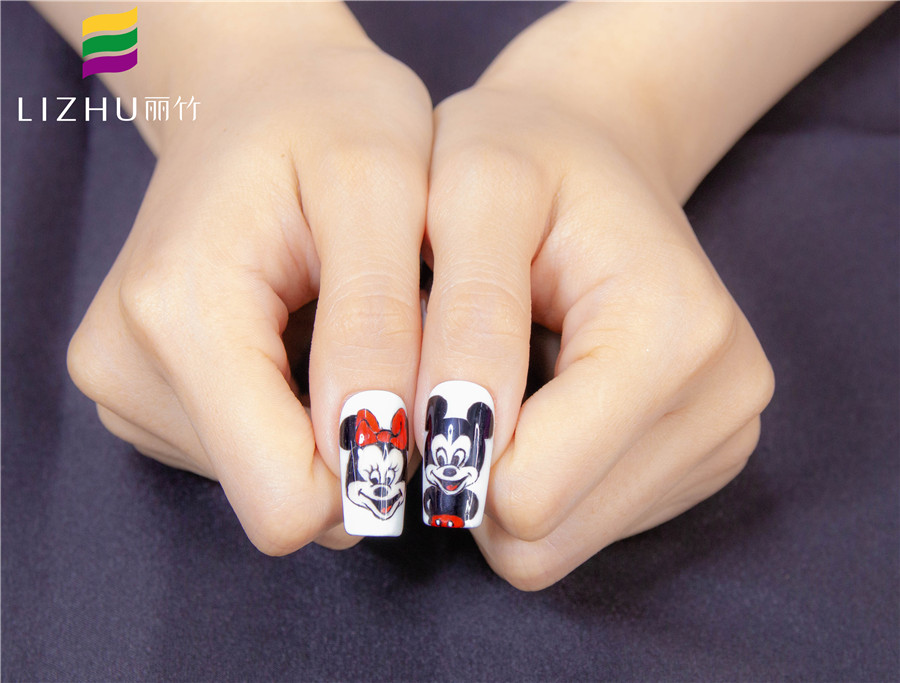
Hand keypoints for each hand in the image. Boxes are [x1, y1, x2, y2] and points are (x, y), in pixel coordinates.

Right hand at [65, 4, 431, 552]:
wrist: (260, 93)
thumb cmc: (328, 119)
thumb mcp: (381, 187)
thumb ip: (377, 323)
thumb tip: (373, 462)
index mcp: (181, 314)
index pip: (283, 502)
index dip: (374, 469)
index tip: (417, 397)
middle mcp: (130, 364)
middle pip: (279, 500)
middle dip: (355, 442)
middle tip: (384, 343)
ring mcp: (129, 385)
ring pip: (270, 482)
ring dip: (328, 419)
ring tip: (335, 323)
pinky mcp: (147, 394)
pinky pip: (252, 453)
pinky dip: (299, 409)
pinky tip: (303, 334)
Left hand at [418, 84, 773, 588]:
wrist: (592, 153)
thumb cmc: (523, 158)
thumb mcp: (473, 190)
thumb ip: (467, 315)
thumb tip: (458, 452)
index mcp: (676, 334)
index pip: (528, 494)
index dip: (449, 447)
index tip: (424, 376)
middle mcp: (724, 400)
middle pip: (543, 538)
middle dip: (475, 469)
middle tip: (461, 376)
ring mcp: (721, 438)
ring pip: (556, 547)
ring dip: (504, 475)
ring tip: (508, 379)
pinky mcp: (697, 463)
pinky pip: (578, 529)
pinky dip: (540, 475)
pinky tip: (546, 397)